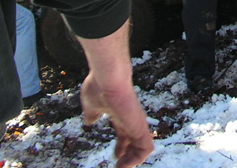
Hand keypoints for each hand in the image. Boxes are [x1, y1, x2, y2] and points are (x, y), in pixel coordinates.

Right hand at [78, 21, 153, 167]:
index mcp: (121, 114)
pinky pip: (146, 148)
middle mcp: (131, 119)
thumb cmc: (100, 86)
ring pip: (143, 146)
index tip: (115, 156)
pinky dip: (137, 159)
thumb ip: (92, 114)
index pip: (125, 133)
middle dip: (128, 156)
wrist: (109, 77)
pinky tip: (125, 165)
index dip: (121, 146)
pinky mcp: (140, 126)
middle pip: (135, 141)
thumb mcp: (91, 105)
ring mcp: (137, 122)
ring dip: (133, 161)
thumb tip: (90, 121)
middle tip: (119, 166)